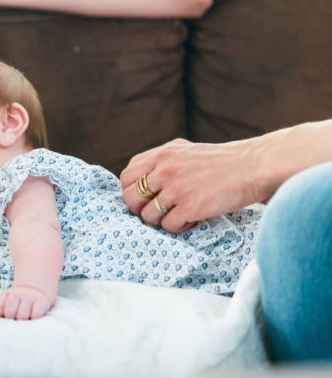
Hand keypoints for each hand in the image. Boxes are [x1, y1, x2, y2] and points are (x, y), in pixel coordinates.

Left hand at [0, 286, 51, 319]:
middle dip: (12, 317)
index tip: (5, 314)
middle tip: (16, 317)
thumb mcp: (7, 304)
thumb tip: (6, 326)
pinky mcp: (41, 301)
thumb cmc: (18, 304)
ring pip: (22, 315)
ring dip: (23, 319)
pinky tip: (33, 315)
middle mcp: (17, 293)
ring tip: (25, 318)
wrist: (34, 292)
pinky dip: (34, 317)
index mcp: (6, 294)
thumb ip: (2, 312)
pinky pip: (36, 314)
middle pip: (10, 311)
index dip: (1, 312)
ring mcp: (29, 296)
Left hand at [119, 138, 263, 232]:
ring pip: (148, 215)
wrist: (252, 167)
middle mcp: (165, 169)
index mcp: (162, 154)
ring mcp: (177, 188)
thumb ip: (161, 161)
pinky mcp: (191, 206)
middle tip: (156, 211)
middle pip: (130, 198)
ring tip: (178, 215)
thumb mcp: (184, 151)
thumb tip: (137, 178)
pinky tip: (192, 220)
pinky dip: (178, 227)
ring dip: (160, 220)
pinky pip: (168, 226)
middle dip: (140, 209)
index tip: (144, 198)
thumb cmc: (220, 162)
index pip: (126, 177)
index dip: (131, 191)